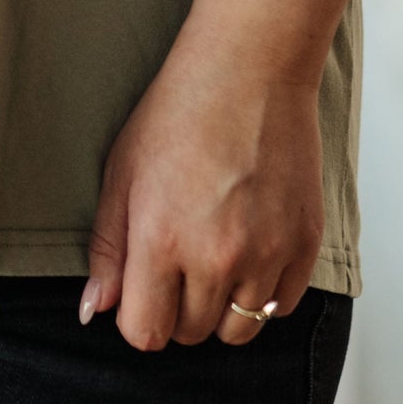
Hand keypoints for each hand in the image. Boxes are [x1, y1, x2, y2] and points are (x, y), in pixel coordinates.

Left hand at [79, 32, 325, 348]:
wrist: (250, 69)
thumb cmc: (178, 113)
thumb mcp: (122, 172)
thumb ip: (108, 249)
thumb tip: (96, 310)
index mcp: (162, 241)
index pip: (146, 334)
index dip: (138, 316)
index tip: (142, 289)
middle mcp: (217, 258)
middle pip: (192, 334)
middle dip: (177, 309)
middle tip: (178, 260)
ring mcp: (268, 254)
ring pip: (240, 330)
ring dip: (222, 307)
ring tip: (214, 257)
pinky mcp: (306, 244)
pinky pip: (281, 306)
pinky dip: (264, 291)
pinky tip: (250, 248)